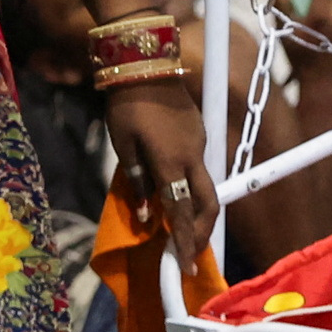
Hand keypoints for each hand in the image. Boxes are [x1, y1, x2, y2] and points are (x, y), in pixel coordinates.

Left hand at [101, 85, 217, 264]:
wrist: (145, 64)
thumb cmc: (126, 106)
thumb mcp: (123, 146)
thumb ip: (137, 182)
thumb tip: (146, 215)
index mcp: (171, 162)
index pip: (181, 212)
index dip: (183, 241)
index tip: (187, 267)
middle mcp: (193, 156)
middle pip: (209, 204)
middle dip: (202, 232)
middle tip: (191, 253)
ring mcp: (200, 144)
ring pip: (208, 187)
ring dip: (200, 212)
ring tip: (185, 231)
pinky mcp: (200, 133)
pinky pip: (200, 167)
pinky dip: (194, 187)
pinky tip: (179, 193)